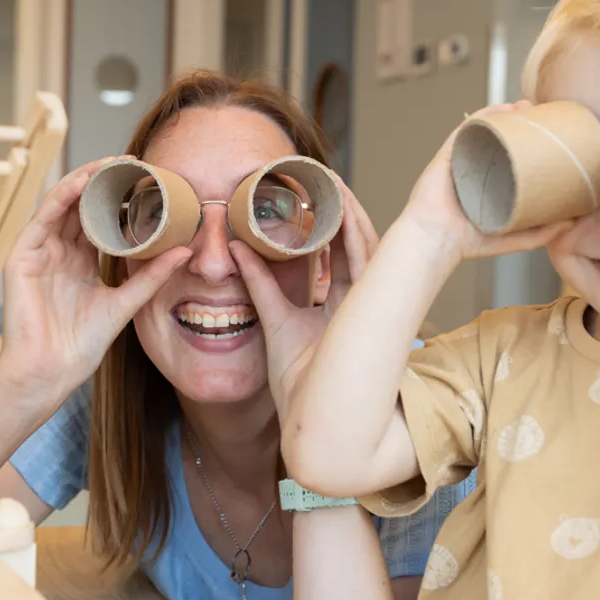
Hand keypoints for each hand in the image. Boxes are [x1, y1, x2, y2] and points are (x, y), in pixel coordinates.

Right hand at [0, 160, 190, 410]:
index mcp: (83, 261)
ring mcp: (41, 251)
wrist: (51, 370)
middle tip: (135, 163)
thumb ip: (152, 276)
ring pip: (64, 204)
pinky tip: (85, 182)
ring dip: (88, 180)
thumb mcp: (126, 303)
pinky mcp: (24, 255)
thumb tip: (186, 252)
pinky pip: (44, 217)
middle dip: (107, 182)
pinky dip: (64, 196)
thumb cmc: (83, 344)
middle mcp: (61, 251)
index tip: (149, 182)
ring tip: (114, 163)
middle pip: (84, 206)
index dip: (123, 199)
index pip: (103, 220)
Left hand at [231, 176, 378, 417]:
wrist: (305, 423)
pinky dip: (353, 237)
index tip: (314, 193)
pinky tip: (342, 210)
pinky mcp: (358, 312)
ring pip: (361, 251)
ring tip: (332, 182)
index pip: (336, 255)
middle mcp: (352, 305)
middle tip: (324, 176)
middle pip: (352, 247)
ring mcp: (359, 308)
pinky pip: (358, 268)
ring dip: (347, 214)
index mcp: (334, 308)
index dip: (328, 224)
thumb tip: (237, 249)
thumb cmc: (295, 384)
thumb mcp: (273, 322)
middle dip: (341, 210)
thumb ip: (260, 286)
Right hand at [405, 101, 573, 261]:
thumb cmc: (470, 242)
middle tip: (541, 117)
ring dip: (507, 115)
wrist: (438, 239)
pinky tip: (503, 109)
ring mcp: (462, 160)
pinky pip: (468, 128)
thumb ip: (542, 232)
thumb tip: (573, 222)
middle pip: (501, 141)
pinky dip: (486, 116)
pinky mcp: (449, 154)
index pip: (512, 160)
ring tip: (527, 106)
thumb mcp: (515, 238)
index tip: (549, 137)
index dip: (530, 146)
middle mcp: (476, 170)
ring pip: (486, 130)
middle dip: (521, 125)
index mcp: (490, 187)